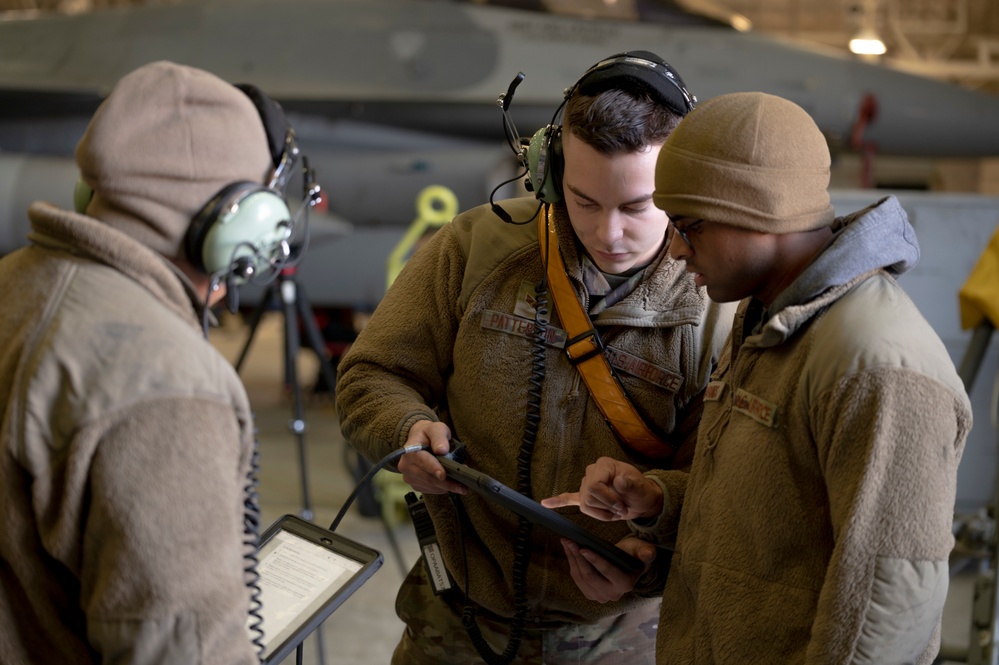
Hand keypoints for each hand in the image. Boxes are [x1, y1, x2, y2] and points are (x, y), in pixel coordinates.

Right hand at [396, 420, 465, 494]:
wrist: (420, 441)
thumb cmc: (428, 434)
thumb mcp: (436, 429)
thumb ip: (439, 437)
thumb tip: (442, 450)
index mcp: (410, 450)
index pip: (421, 460)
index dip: (433, 468)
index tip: (443, 475)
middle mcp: (406, 465)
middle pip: (427, 477)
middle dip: (446, 482)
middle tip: (462, 485)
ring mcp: (409, 477)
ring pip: (430, 486)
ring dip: (447, 487)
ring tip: (460, 484)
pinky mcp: (415, 484)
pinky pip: (430, 490)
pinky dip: (442, 488)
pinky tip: (451, 484)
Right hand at [541, 457, 662, 521]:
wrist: (640, 499)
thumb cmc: (641, 492)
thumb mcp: (641, 489)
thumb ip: (632, 485)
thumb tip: (620, 481)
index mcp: (604, 465)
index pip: (595, 486)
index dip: (607, 500)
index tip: (621, 508)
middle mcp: (592, 472)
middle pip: (589, 497)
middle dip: (605, 507)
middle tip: (621, 510)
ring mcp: (586, 483)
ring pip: (584, 505)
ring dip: (600, 513)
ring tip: (614, 512)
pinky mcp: (585, 495)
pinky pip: (568, 498)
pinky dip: (557, 501)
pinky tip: (545, 504)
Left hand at [559, 536, 655, 602]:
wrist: (628, 566)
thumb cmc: (635, 555)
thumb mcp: (642, 550)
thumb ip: (646, 552)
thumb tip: (648, 554)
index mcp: (625, 584)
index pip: (607, 571)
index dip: (594, 559)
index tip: (582, 547)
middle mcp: (613, 594)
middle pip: (590, 576)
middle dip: (577, 557)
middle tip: (569, 540)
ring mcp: (601, 597)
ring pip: (581, 578)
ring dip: (572, 559)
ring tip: (567, 543)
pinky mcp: (591, 595)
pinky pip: (578, 580)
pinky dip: (572, 565)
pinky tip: (569, 552)